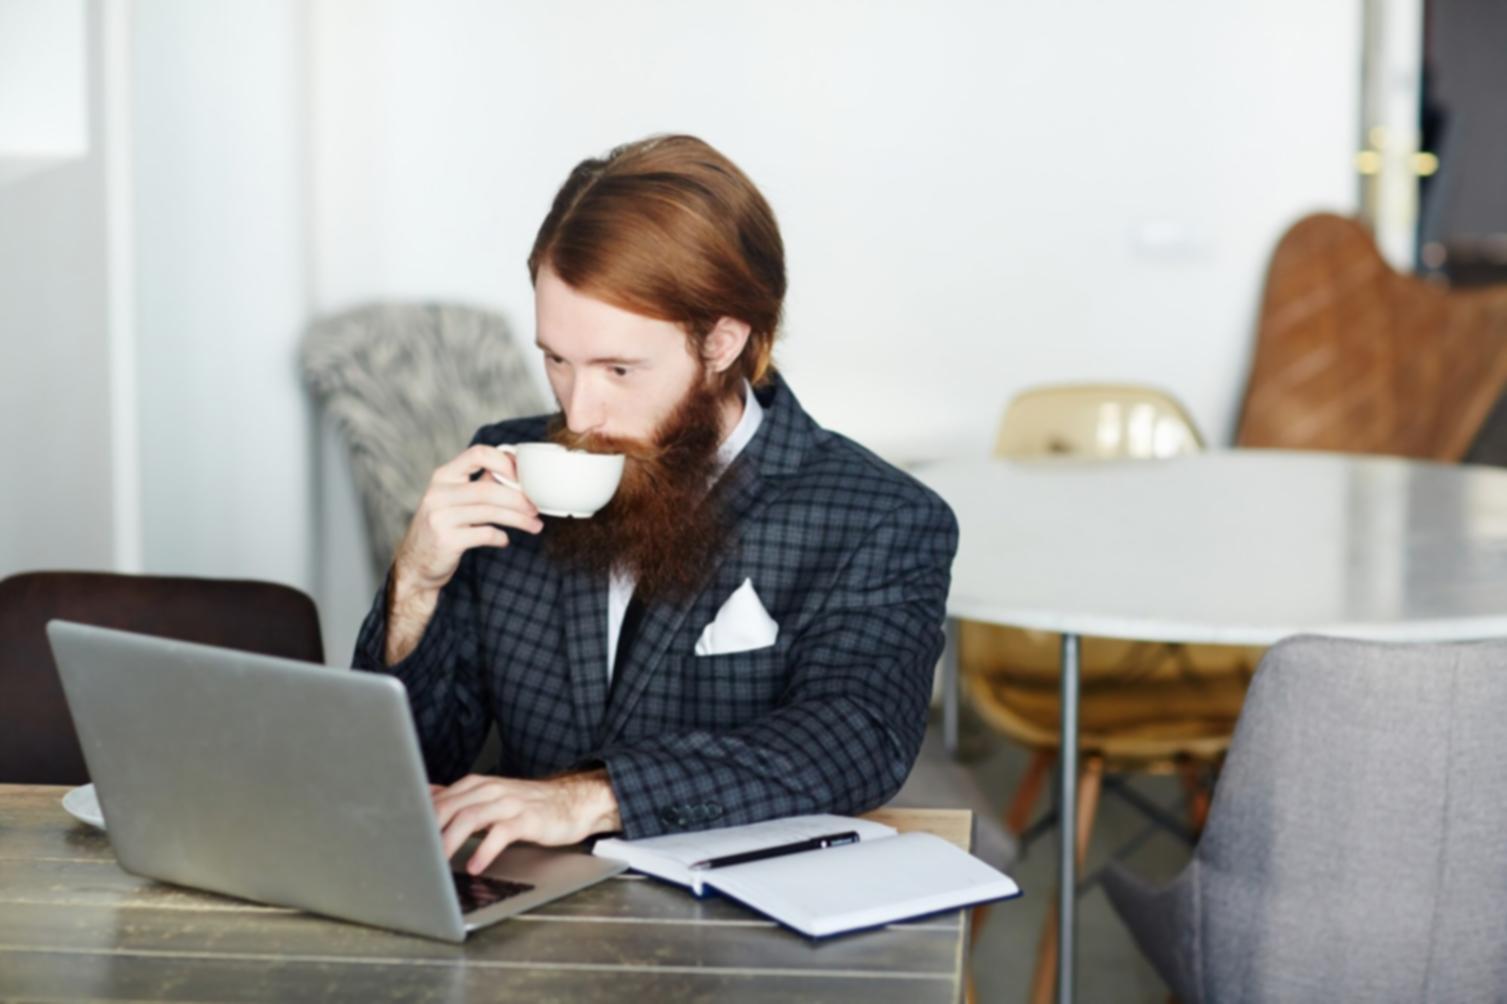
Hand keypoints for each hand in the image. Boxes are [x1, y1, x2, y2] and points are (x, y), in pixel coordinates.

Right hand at [394, 444, 543, 593]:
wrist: (416, 564)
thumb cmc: (442, 527)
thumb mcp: (454, 499)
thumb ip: (480, 483)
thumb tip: (514, 467)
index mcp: (443, 476)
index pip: (477, 454)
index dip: (505, 462)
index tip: (522, 477)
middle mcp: (438, 493)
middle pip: (489, 489)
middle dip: (519, 499)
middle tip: (536, 508)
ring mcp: (440, 517)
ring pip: (490, 512)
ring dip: (519, 519)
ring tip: (534, 525)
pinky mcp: (446, 540)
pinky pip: (484, 534)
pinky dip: (500, 537)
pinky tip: (504, 540)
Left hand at [431, 771, 621, 874]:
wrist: (572, 802)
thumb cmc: (527, 804)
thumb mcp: (489, 797)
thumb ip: (458, 798)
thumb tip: (424, 795)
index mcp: (477, 785)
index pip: (439, 799)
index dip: (418, 818)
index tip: (402, 839)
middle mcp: (491, 790)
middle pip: (450, 806)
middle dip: (428, 830)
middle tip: (413, 853)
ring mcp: (510, 803)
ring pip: (471, 817)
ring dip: (450, 840)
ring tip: (438, 861)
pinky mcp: (528, 818)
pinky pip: (502, 833)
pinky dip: (485, 849)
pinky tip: (475, 864)